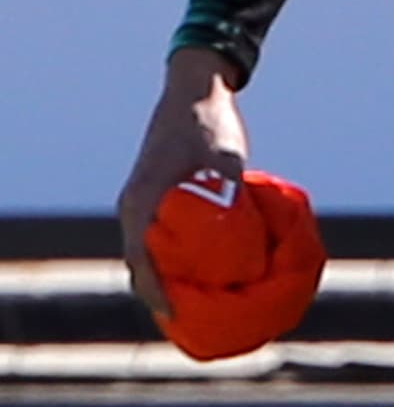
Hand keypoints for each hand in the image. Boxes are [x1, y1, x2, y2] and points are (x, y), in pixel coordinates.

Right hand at [117, 48, 247, 316]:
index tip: (174, 314)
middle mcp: (134, 202)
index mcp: (143, 198)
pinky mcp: (150, 192)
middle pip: (138, 261)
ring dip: (160, 275)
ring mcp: (140, 197)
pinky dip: (163, 255)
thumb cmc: (210, 122)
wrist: (195, 86)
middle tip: (186, 320)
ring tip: (189, 303)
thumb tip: (247, 234)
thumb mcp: (227, 158)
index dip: (156, 290)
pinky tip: (189, 268)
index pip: (141, 258)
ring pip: (143, 249)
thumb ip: (231, 192)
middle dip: (157, 292)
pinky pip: (150, 235)